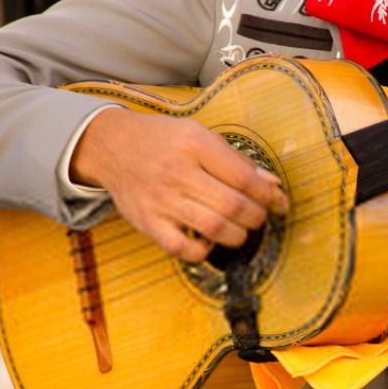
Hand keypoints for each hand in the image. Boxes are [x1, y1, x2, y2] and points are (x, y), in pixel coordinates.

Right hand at [70, 108, 287, 262]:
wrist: (111, 146)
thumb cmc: (163, 141)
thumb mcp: (200, 136)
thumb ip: (237, 161)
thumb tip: (272, 186)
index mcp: (194, 144)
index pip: (244, 178)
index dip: (267, 196)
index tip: (276, 202)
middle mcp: (177, 172)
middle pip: (233, 206)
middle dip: (257, 217)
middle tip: (257, 217)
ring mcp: (160, 200)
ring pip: (215, 229)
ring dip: (238, 235)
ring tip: (239, 229)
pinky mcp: (147, 223)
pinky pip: (182, 249)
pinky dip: (203, 252)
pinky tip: (208, 241)